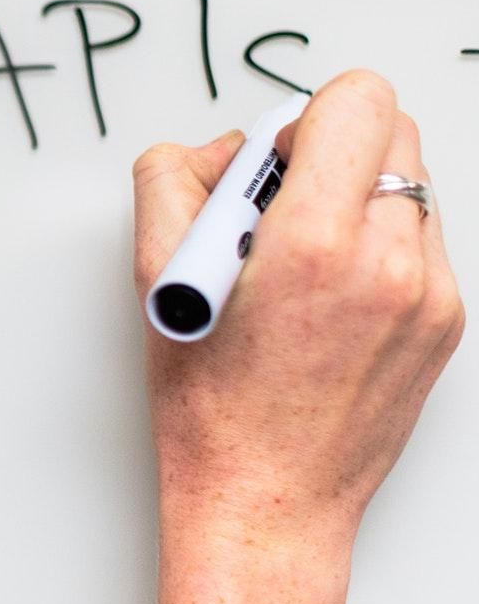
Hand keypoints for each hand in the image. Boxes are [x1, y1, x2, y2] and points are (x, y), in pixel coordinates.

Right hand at [131, 70, 463, 552]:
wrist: (266, 502)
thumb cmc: (212, 413)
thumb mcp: (156, 285)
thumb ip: (174, 185)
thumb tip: (217, 150)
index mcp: (316, 245)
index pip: (355, 100)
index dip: (302, 119)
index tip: (270, 165)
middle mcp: (391, 262)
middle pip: (391, 129)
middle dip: (330, 150)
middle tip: (276, 210)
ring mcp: (431, 293)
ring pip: (409, 184)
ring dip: (355, 198)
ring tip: (298, 261)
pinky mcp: (448, 321)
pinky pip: (421, 240)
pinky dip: (375, 246)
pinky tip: (327, 297)